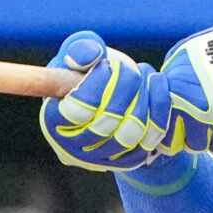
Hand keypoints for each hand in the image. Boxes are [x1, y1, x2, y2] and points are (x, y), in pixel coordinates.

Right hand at [40, 31, 168, 172]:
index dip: (98, 82)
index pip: (79, 108)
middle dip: (126, 85)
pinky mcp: (127, 162)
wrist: (111, 100)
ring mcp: (101, 159)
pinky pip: (152, 137)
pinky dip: (159, 109)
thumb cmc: (88, 73)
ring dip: (145, 96)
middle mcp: (73, 146)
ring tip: (145, 75)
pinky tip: (156, 86)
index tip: (107, 64)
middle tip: (131, 68)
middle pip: (109, 120)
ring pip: (133, 131)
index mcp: (53, 120)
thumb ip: (80, 49)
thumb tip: (92, 57)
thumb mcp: (78, 54)